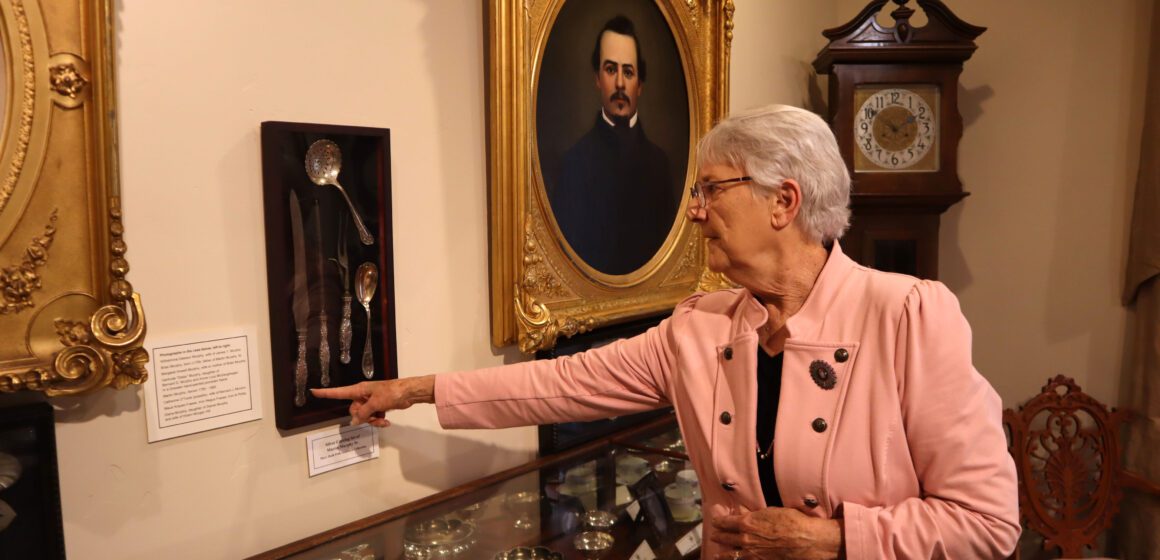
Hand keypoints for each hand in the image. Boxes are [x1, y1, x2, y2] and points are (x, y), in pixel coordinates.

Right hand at [310, 376, 434, 426]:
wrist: (409, 393)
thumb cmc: (391, 393)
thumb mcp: (375, 403)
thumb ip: (363, 413)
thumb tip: (354, 422)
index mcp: (358, 390)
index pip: (338, 392)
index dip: (325, 393)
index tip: (313, 390)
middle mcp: (362, 395)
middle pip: (353, 410)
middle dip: (362, 417)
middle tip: (374, 416)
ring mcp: (370, 401)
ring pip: (363, 416)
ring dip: (372, 420)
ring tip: (383, 420)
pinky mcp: (378, 406)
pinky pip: (372, 416)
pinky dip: (378, 420)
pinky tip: (387, 422)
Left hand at [710, 506, 841, 559]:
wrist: (806, 540)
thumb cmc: (792, 521)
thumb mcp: (771, 512)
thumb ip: (754, 514)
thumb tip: (743, 514)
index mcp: (746, 523)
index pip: (725, 522)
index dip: (718, 521)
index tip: (714, 520)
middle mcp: (745, 539)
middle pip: (725, 538)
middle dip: (718, 536)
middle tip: (714, 535)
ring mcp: (752, 554)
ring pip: (731, 555)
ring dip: (723, 554)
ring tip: (716, 555)